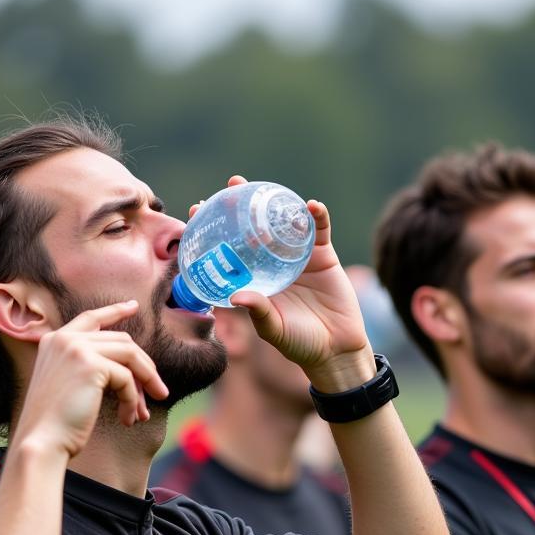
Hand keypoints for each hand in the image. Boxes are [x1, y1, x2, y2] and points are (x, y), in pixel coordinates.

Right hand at [12, 302, 168, 459]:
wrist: (41, 441)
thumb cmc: (55, 424)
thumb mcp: (69, 386)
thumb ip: (89, 369)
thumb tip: (131, 373)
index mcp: (54, 341)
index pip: (91, 318)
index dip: (115, 310)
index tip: (134, 306)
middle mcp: (64, 339)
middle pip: (122, 341)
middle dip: (143, 368)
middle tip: (156, 393)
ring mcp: (77, 348)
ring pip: (131, 356)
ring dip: (146, 383)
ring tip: (145, 411)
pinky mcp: (91, 365)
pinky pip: (127, 379)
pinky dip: (132, 401)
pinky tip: (126, 419)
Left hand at [212, 177, 372, 390]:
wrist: (336, 349)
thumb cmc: (299, 343)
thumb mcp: (274, 330)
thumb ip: (258, 312)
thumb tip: (236, 296)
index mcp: (256, 277)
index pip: (230, 247)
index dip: (215, 228)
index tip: (198, 210)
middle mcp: (273, 263)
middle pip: (256, 226)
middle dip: (243, 204)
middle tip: (232, 184)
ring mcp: (298, 257)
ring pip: (286, 223)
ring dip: (277, 202)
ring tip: (264, 188)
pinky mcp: (323, 256)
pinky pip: (320, 230)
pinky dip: (317, 216)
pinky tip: (311, 206)